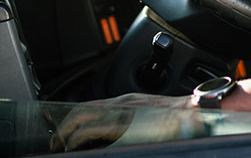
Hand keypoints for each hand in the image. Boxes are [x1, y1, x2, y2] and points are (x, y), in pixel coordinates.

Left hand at [49, 93, 194, 151]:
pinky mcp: (120, 125)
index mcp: (127, 102)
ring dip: (65, 134)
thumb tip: (120, 134)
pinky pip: (88, 131)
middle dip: (64, 127)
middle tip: (57, 142)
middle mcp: (120, 104)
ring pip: (79, 117)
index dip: (72, 117)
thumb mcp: (151, 116)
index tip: (63, 129)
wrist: (193, 115)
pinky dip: (75, 140)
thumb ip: (134, 121)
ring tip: (61, 147)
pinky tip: (74, 148)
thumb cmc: (179, 119)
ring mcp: (119, 113)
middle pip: (80, 110)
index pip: (91, 105)